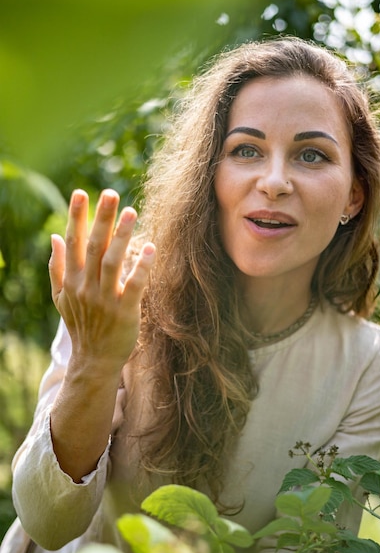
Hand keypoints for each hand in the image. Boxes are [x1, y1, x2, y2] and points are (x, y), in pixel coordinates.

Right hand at [48, 188, 155, 372]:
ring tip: (131, 212)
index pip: (73, 243)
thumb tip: (55, 236)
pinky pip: (134, 285)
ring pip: (112, 262)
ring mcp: (105, 299)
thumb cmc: (81, 324)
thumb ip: (57, 267)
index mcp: (72, 280)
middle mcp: (86, 287)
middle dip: (101, 219)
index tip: (82, 193)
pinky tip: (150, 248)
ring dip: (122, 236)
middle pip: (93, 247)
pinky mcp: (125, 312)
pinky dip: (141, 267)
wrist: (94, 360)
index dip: (77, 217)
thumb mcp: (61, 297)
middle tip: (110, 193)